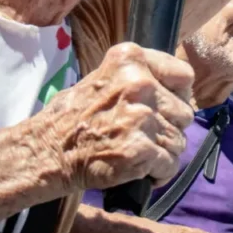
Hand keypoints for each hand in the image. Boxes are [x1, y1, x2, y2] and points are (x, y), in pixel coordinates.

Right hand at [39, 43, 194, 192]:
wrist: (48, 150)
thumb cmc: (74, 116)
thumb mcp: (104, 77)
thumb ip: (141, 77)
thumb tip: (181, 89)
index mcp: (130, 59)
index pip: (184, 76)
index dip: (177, 97)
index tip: (163, 108)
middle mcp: (139, 83)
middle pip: (184, 112)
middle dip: (169, 128)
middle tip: (143, 135)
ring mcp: (141, 116)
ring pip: (179, 141)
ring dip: (163, 153)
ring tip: (137, 153)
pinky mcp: (141, 148)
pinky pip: (169, 164)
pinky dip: (158, 173)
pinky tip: (138, 170)